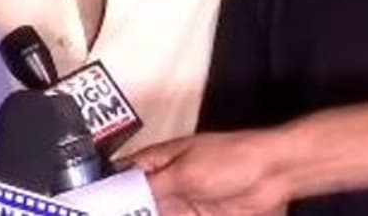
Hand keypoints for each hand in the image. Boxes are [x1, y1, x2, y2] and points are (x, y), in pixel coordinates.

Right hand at [121, 131, 288, 215]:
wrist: (273, 174)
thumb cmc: (231, 158)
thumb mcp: (184, 173)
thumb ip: (152, 188)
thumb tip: (124, 198)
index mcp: (157, 161)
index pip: (122, 175)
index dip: (107, 190)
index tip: (94, 206)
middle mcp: (166, 181)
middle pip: (136, 201)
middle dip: (126, 210)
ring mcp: (182, 201)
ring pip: (154, 214)